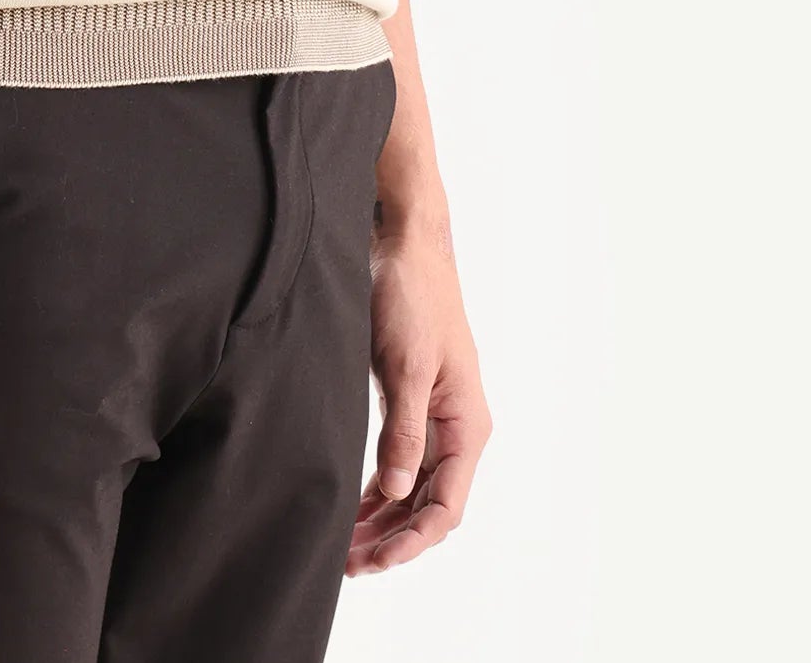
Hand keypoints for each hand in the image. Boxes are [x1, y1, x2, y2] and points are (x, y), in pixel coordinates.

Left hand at [346, 214, 490, 574]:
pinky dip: (378, 489)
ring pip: (410, 488)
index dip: (412, 540)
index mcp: (466, 424)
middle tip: (347, 564)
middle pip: (427, 504)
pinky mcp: (410, 403)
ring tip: (344, 547)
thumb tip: (397, 492)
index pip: (445, 505)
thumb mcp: (407, 366)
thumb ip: (404, 431)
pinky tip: (353, 508)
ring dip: (382, 519)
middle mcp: (455, 428)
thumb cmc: (412, 298)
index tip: (376, 561)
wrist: (403, 245)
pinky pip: (398, 462)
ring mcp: (433, 417)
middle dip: (391, 538)